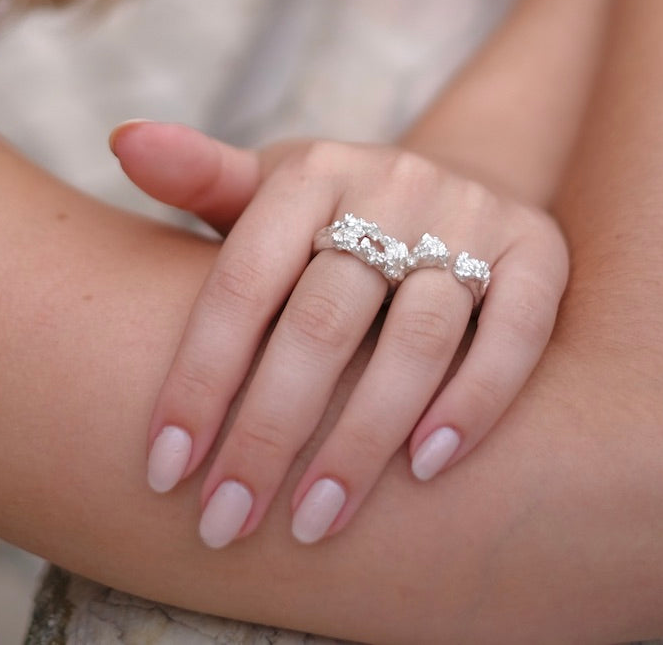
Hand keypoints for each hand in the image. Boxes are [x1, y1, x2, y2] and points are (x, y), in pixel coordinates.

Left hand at [111, 122, 567, 546]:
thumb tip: (124, 140)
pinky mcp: (538, 250)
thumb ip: (198, 176)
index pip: (245, 279)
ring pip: (417, 335)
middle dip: (269, 431)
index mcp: (312, 169)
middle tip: (227, 522)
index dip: (201, 376)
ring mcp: (469, 214)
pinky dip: (474, 401)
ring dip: (362, 439)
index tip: (164, 469)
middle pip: (323, 319)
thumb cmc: (328, 217)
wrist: (452, 184)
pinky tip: (426, 469)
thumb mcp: (264, 193)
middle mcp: (392, 182)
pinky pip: (514, 332)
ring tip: (314, 522)